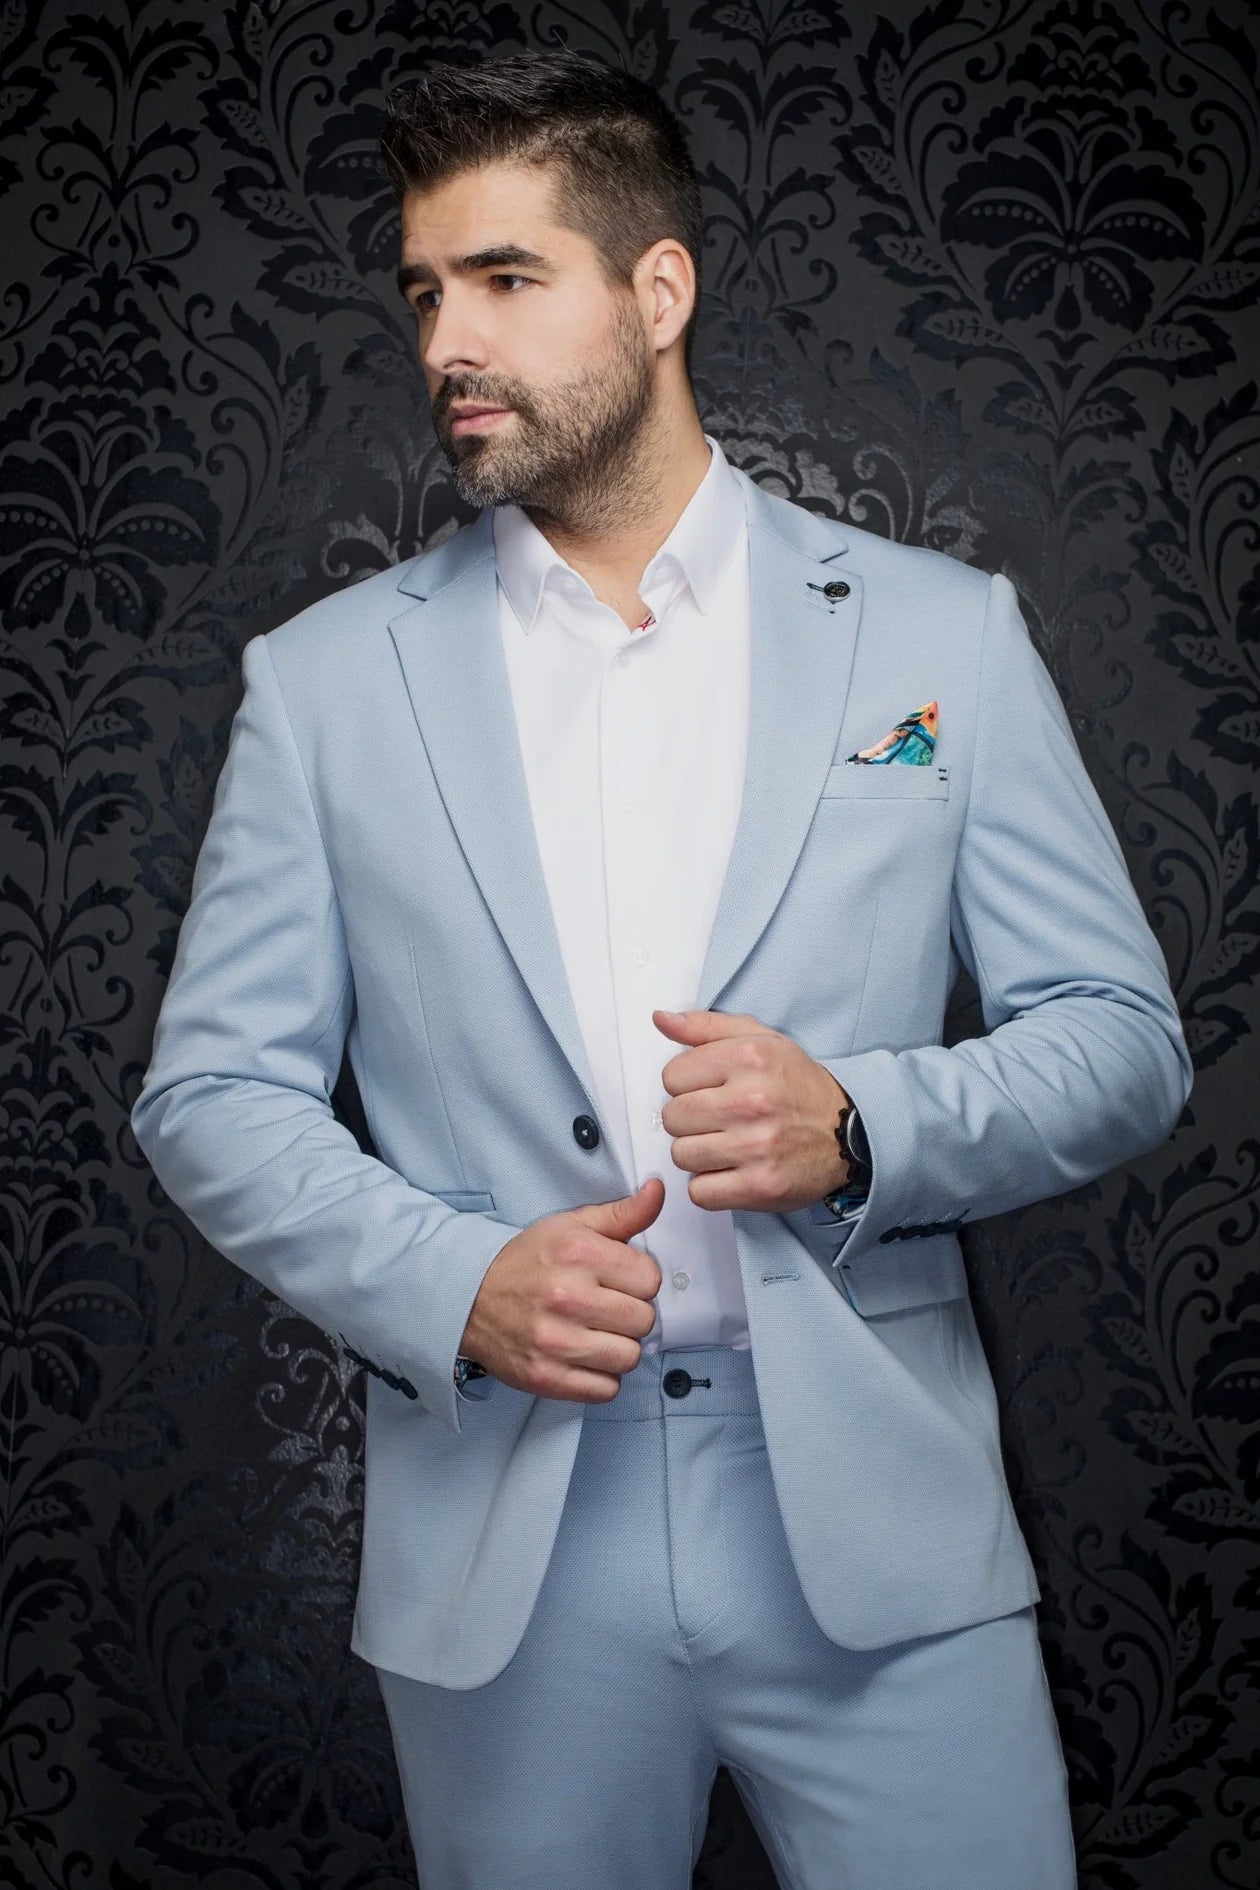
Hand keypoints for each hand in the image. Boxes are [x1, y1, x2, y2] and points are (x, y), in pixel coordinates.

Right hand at [458, 1178, 665, 1402]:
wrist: (469, 1297)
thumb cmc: (525, 1262)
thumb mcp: (572, 1226)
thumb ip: (623, 1213)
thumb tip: (657, 1191)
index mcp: (578, 1253)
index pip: (650, 1279)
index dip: (638, 1280)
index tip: (619, 1281)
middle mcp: (567, 1297)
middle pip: (643, 1321)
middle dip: (630, 1314)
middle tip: (606, 1307)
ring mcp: (556, 1341)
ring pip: (629, 1357)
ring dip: (618, 1348)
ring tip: (596, 1333)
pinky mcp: (546, 1377)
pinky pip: (606, 1389)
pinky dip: (601, 1377)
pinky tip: (584, 1356)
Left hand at [654, 1008, 851, 1213]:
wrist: (849, 1131)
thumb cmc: (798, 1085)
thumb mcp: (759, 1039)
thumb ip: (705, 1027)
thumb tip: (661, 1020)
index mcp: (747, 1057)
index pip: (671, 1076)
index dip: (686, 1085)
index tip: (709, 1090)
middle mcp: (750, 1100)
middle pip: (672, 1118)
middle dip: (689, 1120)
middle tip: (718, 1119)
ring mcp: (755, 1146)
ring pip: (681, 1155)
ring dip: (697, 1154)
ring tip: (726, 1144)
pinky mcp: (760, 1186)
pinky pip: (700, 1193)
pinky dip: (710, 1186)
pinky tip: (731, 1170)